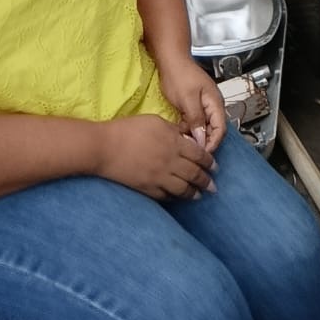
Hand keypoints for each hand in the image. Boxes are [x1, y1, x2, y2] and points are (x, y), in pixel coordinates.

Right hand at [95, 115, 215, 199]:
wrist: (104, 147)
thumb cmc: (127, 130)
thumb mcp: (155, 121)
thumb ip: (174, 130)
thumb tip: (186, 137)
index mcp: (174, 143)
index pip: (200, 155)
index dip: (210, 162)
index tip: (215, 167)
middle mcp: (170, 162)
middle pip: (195, 174)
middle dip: (206, 181)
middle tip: (213, 186)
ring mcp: (159, 177)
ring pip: (183, 189)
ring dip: (194, 193)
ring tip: (200, 195)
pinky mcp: (147, 188)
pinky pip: (166, 196)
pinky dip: (175, 198)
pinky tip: (178, 198)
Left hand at [157, 54, 228, 153]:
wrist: (170, 60)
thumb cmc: (180, 76)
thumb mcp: (188, 99)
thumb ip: (196, 119)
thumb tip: (202, 139)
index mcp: (215, 103)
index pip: (220, 129)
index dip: (213, 143)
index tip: (202, 153)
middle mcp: (212, 106)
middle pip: (213, 130)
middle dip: (204, 141)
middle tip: (191, 150)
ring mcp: (202, 106)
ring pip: (203, 127)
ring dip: (194, 135)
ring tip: (183, 141)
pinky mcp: (193, 107)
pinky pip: (194, 123)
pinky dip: (188, 129)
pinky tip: (179, 132)